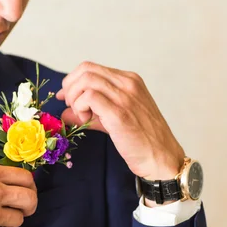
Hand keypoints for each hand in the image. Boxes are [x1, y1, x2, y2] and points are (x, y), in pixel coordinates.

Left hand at [56, 61, 184, 181]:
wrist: (161, 158)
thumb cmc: (141, 140)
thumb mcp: (112, 119)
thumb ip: (90, 113)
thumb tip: (65, 112)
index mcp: (129, 80)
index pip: (91, 68)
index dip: (72, 81)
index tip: (65, 98)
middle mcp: (128, 83)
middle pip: (85, 69)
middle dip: (70, 88)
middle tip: (72, 108)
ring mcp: (125, 96)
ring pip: (86, 80)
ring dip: (75, 99)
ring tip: (82, 117)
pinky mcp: (120, 112)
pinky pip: (89, 97)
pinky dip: (80, 108)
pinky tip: (86, 121)